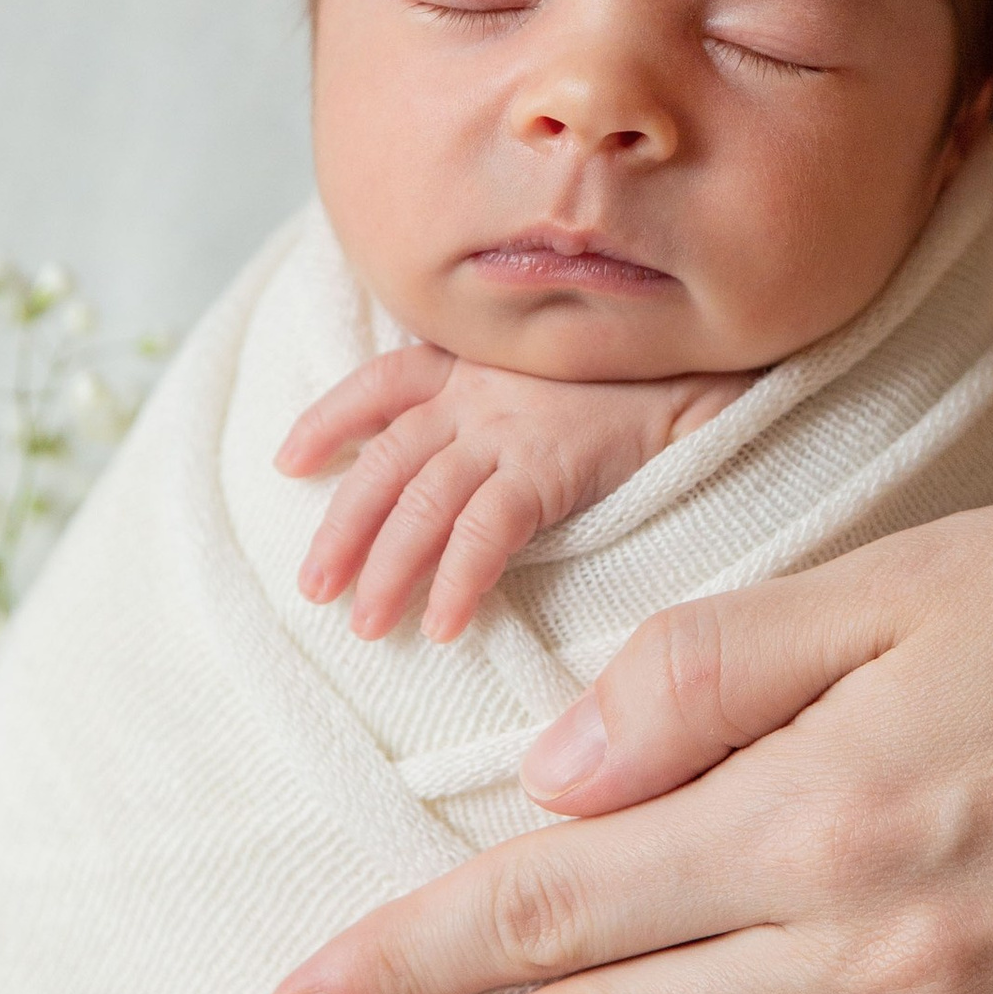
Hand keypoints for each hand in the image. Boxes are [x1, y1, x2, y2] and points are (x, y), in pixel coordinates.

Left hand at [278, 347, 746, 642]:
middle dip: (342, 528)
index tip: (289, 461)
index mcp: (470, 366)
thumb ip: (498, 408)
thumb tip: (458, 469)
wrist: (703, 381)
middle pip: (385, 461)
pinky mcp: (547, 467)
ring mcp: (508, 430)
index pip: (379, 384)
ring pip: (422, 503)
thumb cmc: (633, 388)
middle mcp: (476, 395)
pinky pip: (486, 531)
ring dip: (387, 569)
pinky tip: (442, 625)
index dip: (328, 421)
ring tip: (366, 626)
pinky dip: (457, 580)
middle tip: (314, 590)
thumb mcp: (546, 379)